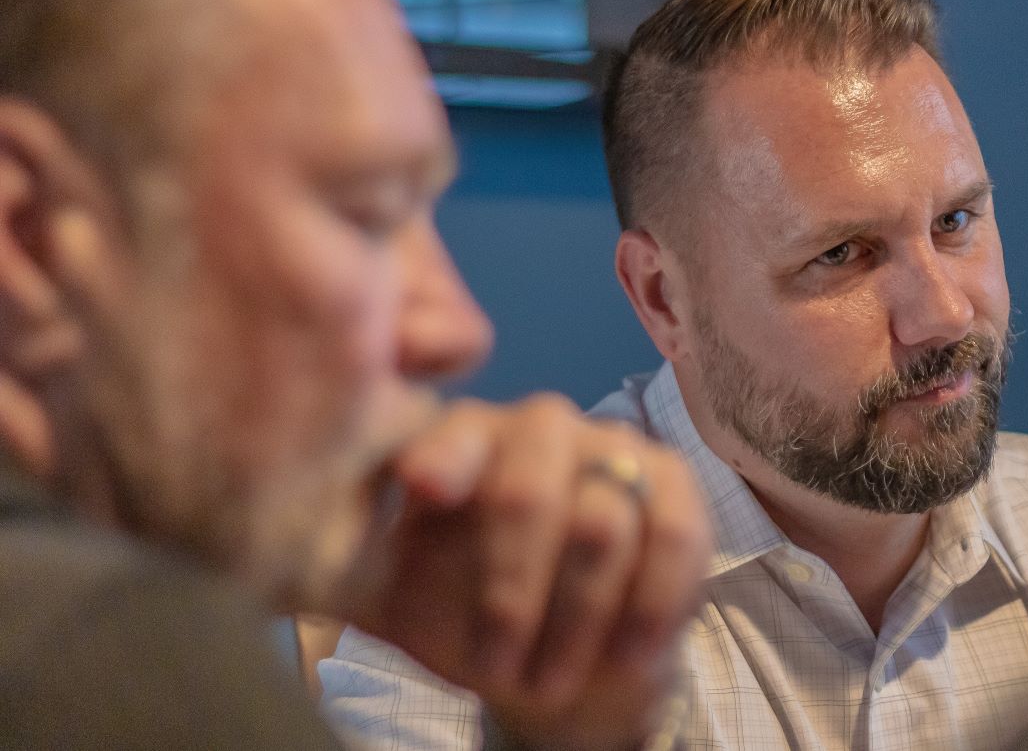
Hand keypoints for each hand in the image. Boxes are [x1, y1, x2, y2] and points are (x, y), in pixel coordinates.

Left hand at [350, 394, 710, 750]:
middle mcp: (542, 427)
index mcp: (465, 439)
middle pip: (528, 487)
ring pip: (601, 524)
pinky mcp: (674, 485)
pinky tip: (627, 657)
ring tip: (547, 682)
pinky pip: (675, 538)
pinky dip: (649, 606)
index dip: (444, 456)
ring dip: (573, 620)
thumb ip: (340, 562)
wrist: (558, 662)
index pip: (456, 432)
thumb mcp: (392, 597)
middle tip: (495, 668)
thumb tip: (269, 546)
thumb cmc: (462, 618)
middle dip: (510, 592)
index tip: (421, 490)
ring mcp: (615, 449)